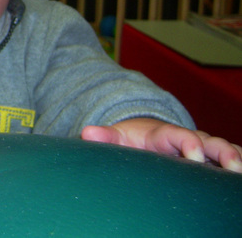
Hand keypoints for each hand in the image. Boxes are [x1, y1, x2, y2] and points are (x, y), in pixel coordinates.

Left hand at [81, 118, 241, 172]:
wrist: (144, 135)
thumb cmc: (131, 141)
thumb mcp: (117, 138)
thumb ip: (105, 137)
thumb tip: (88, 133)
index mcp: (164, 134)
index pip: (178, 136)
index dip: (187, 143)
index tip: (194, 155)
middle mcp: (188, 139)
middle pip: (210, 142)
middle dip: (223, 152)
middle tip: (232, 165)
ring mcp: (203, 149)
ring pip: (225, 150)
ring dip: (235, 159)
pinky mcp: (212, 159)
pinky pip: (229, 160)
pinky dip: (237, 165)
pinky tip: (240, 182)